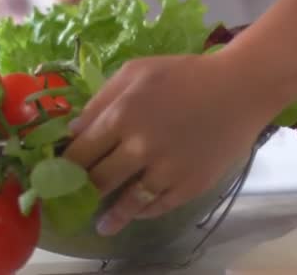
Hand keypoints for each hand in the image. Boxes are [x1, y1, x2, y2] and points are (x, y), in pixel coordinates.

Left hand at [63, 54, 274, 235]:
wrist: (240, 88)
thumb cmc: (185, 74)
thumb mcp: (137, 71)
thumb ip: (101, 100)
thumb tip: (73, 133)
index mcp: (122, 115)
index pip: (79, 153)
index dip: (63, 167)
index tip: (57, 176)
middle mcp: (139, 147)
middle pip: (98, 180)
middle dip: (82, 191)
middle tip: (75, 199)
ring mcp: (166, 171)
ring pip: (126, 202)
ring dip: (110, 216)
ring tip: (102, 225)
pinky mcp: (189, 186)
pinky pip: (157, 206)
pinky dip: (141, 212)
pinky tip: (135, 212)